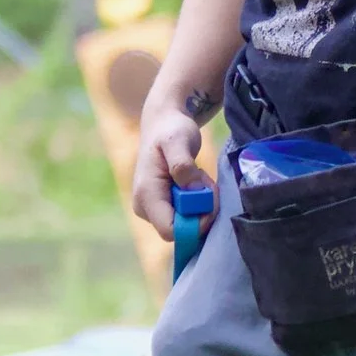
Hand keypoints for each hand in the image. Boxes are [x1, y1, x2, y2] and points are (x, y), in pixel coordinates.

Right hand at [131, 103, 207, 238]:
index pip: (171, 231)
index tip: (210, 198)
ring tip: (199, 175)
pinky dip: (198, 201)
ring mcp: (153, 210)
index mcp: (146, 195)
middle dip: (201, 209)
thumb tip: (192, 190)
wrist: (163, 123)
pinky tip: (195, 181)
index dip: (196, 223)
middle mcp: (145, 208)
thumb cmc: (171, 129)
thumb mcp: (179, 140)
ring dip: (201, 202)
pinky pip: (187, 215)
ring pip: (187, 222)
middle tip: (205, 180)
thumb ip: (183, 165)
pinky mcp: (163, 207)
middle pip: (182, 229)